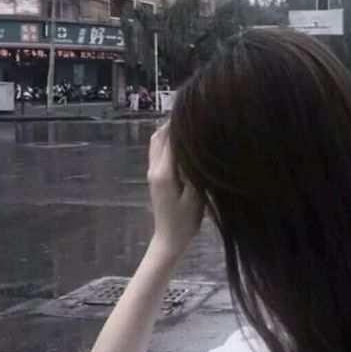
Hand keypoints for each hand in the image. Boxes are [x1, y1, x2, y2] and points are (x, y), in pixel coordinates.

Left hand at [147, 122, 203, 257]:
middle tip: (193, 113)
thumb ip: (194, 171)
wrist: (169, 240)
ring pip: (157, 142)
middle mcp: (154, 168)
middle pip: (160, 136)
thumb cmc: (185, 223)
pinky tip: (183, 142)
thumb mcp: (196, 198)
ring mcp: (152, 173)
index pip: (171, 138)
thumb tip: (197, 147)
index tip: (198, 112)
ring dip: (169, 131)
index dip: (183, 124)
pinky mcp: (155, 177)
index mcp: (164, 172)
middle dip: (174, 123)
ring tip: (188, 124)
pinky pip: (158, 152)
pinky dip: (168, 142)